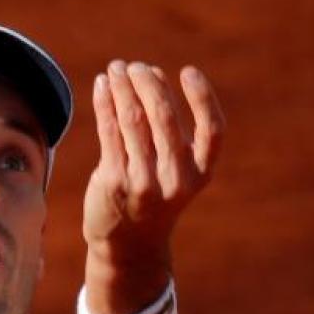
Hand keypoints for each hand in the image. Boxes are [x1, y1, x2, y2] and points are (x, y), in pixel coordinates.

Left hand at [82, 60, 223, 313]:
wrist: (128, 246)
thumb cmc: (153, 196)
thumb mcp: (173, 170)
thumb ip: (166, 129)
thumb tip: (150, 75)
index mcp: (199, 174)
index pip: (212, 131)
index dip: (202, 98)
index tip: (187, 71)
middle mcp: (175, 179)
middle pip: (164, 117)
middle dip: (148, 83)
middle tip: (136, 67)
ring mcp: (143, 182)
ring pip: (132, 120)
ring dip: (122, 87)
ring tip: (116, 69)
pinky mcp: (114, 182)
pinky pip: (109, 131)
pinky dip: (105, 103)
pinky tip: (102, 86)